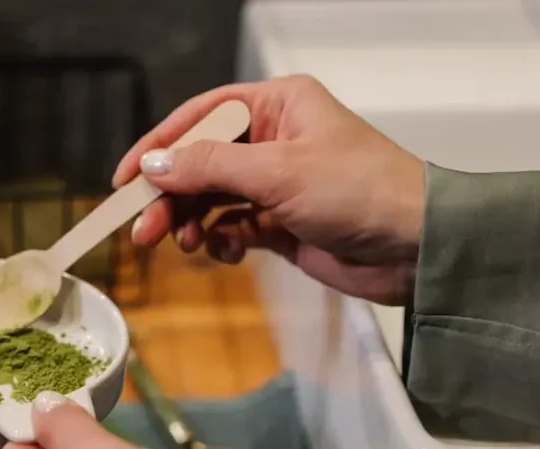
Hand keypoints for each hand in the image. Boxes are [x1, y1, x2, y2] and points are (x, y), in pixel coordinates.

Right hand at [115, 75, 424, 304]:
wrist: (415, 248)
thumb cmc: (359, 192)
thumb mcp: (277, 172)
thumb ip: (209, 167)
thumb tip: (153, 165)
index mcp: (276, 106)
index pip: (200, 117)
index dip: (157, 147)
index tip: (124, 180)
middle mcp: (272, 139)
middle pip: (199, 163)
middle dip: (171, 197)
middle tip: (145, 231)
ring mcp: (275, 183)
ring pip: (211, 199)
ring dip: (193, 223)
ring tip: (189, 245)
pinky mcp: (280, 222)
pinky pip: (232, 227)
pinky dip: (223, 240)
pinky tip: (230, 251)